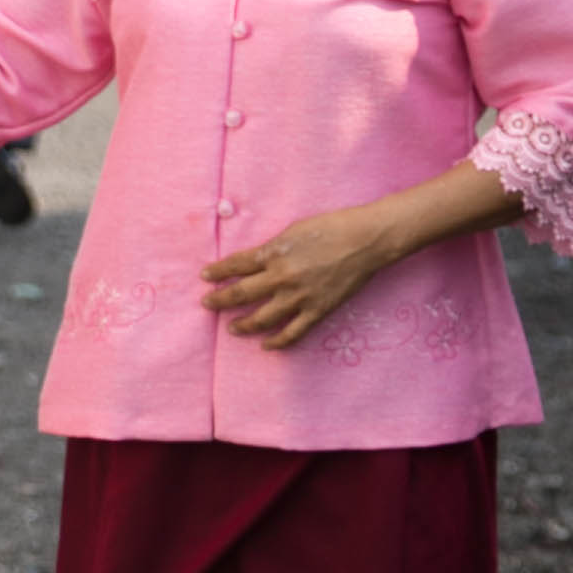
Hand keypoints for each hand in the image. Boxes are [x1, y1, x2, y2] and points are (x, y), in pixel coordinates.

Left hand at [201, 203, 391, 347]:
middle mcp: (281, 277)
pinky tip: (266, 345)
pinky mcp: (317, 311)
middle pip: (240, 294)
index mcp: (273, 253)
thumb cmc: (332, 227)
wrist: (366, 240)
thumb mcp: (294, 230)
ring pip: (262, 319)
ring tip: (232, 328)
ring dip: (243, 325)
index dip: (217, 272)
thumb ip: (273, 248)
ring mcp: (299, 297)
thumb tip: (257, 259)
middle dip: (219, 301)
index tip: (205, 277)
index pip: (236, 265)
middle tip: (207, 305)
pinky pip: (292, 333)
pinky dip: (277, 342)